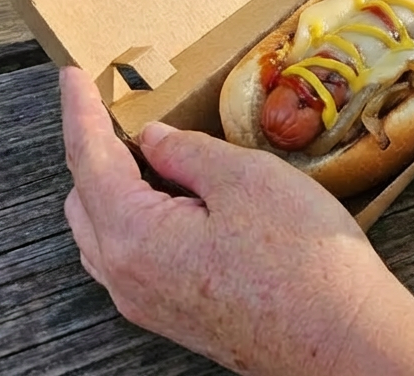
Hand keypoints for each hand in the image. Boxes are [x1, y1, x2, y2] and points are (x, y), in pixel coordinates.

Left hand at [60, 66, 413, 375]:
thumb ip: (188, 151)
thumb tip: (154, 140)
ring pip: (105, 230)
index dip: (81, 111)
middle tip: (119, 107)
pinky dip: (135, 213)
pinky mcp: (175, 314)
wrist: (341, 338)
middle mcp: (127, 277)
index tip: (72, 76)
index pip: (89, 160)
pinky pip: (131, 254)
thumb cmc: (300, 257)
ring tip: (149, 147)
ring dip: (115, 183)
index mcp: (134, 237)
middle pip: (85, 198)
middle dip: (96, 147)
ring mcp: (148, 303)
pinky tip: (175, 195)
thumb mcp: (245, 178)